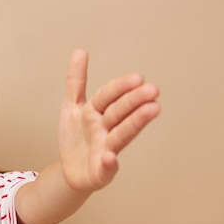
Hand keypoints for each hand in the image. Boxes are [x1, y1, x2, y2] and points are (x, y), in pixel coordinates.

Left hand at [58, 49, 159, 191]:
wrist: (70, 171)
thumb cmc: (77, 137)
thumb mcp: (71, 107)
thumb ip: (76, 81)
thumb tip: (80, 50)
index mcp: (97, 112)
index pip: (109, 96)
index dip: (120, 87)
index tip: (138, 77)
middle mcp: (106, 129)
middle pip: (119, 113)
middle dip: (135, 101)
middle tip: (153, 90)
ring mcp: (106, 150)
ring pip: (121, 135)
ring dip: (135, 123)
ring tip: (152, 110)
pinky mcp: (102, 172)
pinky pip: (106, 168)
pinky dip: (109, 163)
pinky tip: (110, 157)